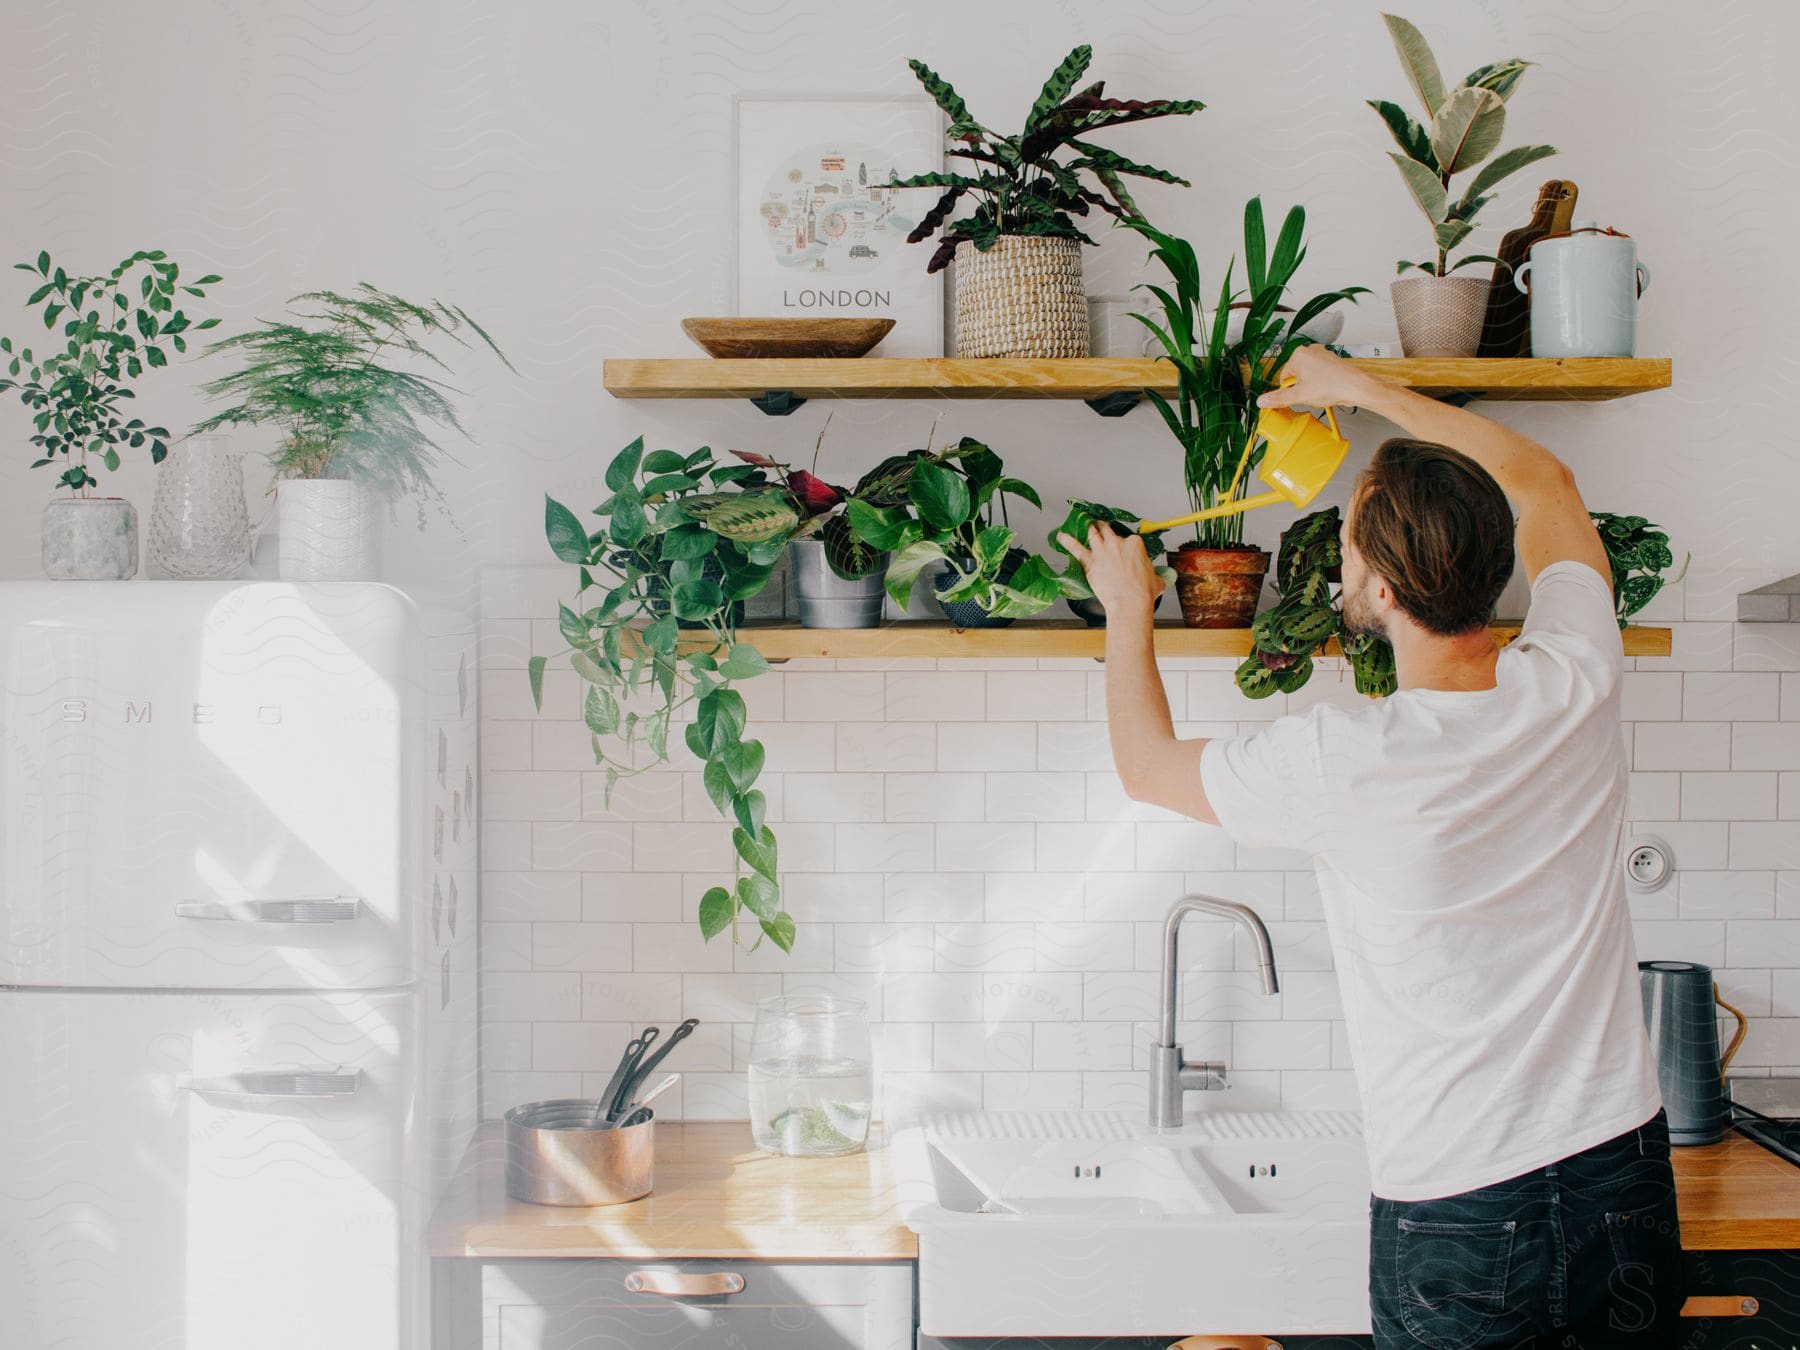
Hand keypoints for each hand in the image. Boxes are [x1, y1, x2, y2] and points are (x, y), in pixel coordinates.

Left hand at [1057, 523, 1164, 619]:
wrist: (1130, 603)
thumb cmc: (1143, 593)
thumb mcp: (1157, 580)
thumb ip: (1156, 575)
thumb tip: (1158, 579)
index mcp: (1135, 544)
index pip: (1128, 539)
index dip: (1126, 545)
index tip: (1124, 550)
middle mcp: (1117, 543)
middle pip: (1108, 531)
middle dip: (1104, 528)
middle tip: (1101, 526)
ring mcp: (1102, 551)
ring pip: (1093, 534)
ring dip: (1089, 530)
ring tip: (1085, 526)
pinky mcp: (1090, 562)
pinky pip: (1076, 548)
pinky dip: (1068, 541)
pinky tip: (1061, 536)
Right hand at [1256, 343, 1382, 413]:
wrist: (1357, 387)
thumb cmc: (1332, 386)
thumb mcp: (1300, 395)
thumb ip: (1279, 398)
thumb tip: (1261, 401)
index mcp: (1298, 355)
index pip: (1284, 377)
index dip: (1290, 390)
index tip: (1298, 396)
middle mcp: (1310, 350)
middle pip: (1296, 375)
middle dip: (1302, 388)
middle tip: (1312, 394)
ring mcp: (1322, 354)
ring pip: (1308, 376)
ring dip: (1312, 387)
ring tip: (1322, 392)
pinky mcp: (1332, 361)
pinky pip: (1320, 374)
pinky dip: (1322, 384)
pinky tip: (1329, 390)